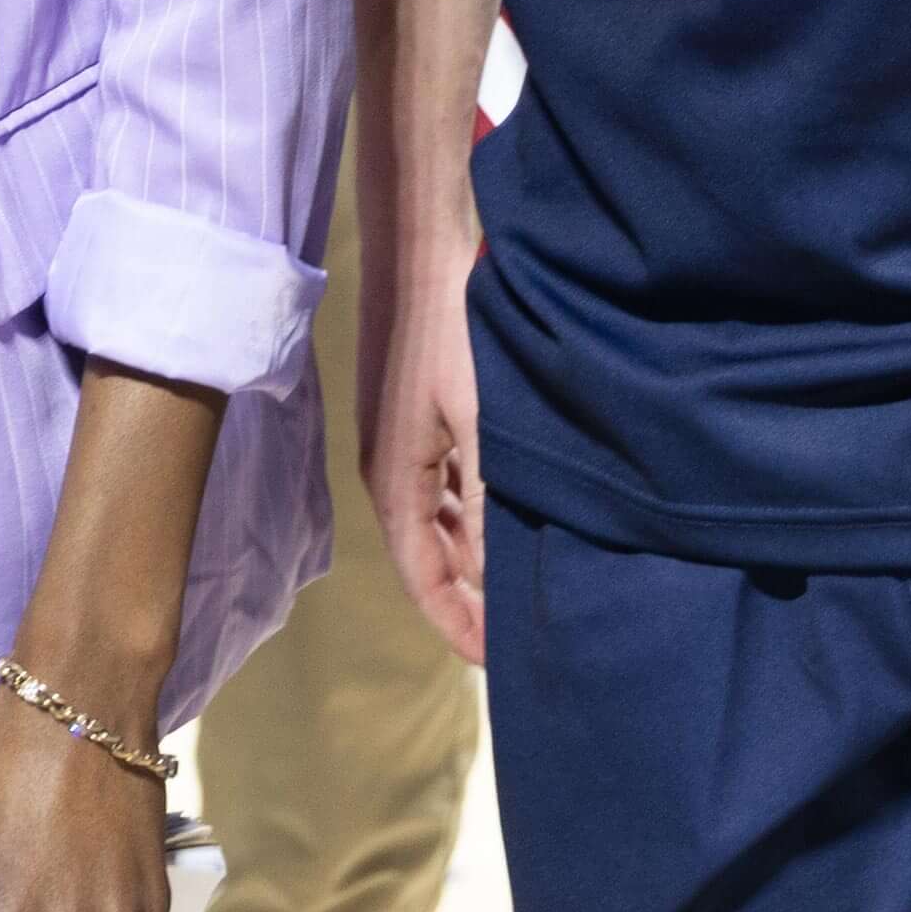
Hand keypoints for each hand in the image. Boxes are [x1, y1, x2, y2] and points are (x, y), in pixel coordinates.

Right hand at [361, 243, 485, 661]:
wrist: (419, 248)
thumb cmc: (451, 333)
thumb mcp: (479, 423)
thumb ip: (486, 505)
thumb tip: (488, 580)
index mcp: (394, 481)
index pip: (423, 580)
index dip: (459, 627)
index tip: (502, 664)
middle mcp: (389, 468)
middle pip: (426, 556)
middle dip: (467, 599)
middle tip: (519, 631)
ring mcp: (399, 439)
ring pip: (436, 520)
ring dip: (470, 555)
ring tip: (522, 581)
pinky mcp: (415, 413)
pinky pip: (442, 485)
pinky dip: (471, 513)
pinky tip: (506, 511)